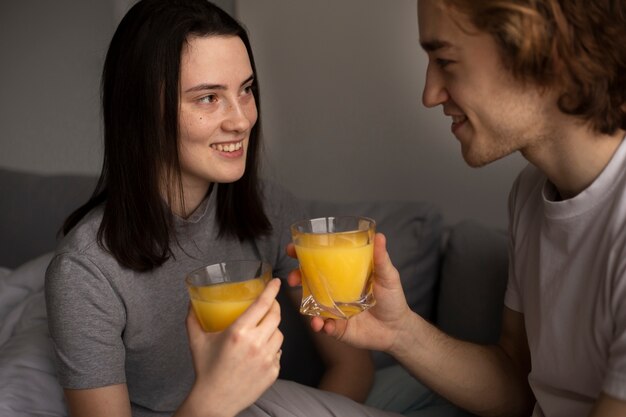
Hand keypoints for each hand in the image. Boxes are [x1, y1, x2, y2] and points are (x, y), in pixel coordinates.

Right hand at [183, 278, 283, 416]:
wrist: (214, 401)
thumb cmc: (206, 369)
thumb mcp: (197, 340)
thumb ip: (193, 318)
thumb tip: (191, 301)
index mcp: (238, 332)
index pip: (262, 304)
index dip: (271, 290)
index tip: (277, 282)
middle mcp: (256, 344)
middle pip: (275, 316)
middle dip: (274, 307)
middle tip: (268, 305)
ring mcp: (267, 358)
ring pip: (279, 334)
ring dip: (273, 329)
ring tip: (261, 331)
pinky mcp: (273, 371)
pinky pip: (279, 352)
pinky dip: (272, 348)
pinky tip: (260, 351)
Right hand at [287, 233, 413, 352]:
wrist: (397, 329)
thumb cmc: (392, 299)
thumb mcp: (387, 276)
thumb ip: (381, 258)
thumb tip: (380, 236)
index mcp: (343, 275)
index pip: (320, 261)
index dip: (303, 254)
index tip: (292, 249)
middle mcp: (334, 291)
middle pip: (308, 281)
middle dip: (295, 277)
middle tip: (293, 278)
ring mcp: (334, 309)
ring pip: (311, 305)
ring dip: (305, 307)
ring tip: (311, 313)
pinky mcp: (337, 327)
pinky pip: (324, 326)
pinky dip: (321, 326)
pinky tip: (324, 325)